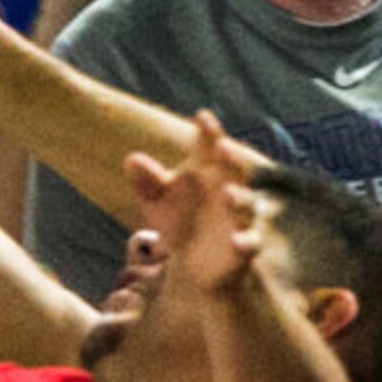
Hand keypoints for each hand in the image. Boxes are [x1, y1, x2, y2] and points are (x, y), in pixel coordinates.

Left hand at [124, 111, 260, 297]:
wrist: (195, 264)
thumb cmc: (179, 220)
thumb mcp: (159, 201)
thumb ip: (149, 182)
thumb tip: (131, 160)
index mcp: (209, 171)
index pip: (211, 145)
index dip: (210, 132)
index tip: (202, 117)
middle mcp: (229, 188)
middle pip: (235, 170)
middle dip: (231, 159)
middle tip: (222, 147)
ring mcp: (240, 218)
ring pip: (247, 204)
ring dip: (239, 198)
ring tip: (227, 194)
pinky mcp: (245, 247)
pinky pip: (251, 242)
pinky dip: (246, 241)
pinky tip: (236, 241)